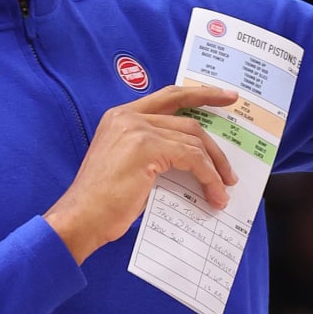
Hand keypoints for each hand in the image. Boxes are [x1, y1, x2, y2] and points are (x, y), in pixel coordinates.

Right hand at [43, 84, 239, 262]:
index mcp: (121, 117)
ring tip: (223, 190)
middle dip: (215, 146)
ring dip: (214, 168)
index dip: (201, 95)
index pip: (169, 97)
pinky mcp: (146, 147)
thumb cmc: (102, 203)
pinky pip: (191, 158)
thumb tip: (193, 164)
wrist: (81, 218)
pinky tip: (213, 193)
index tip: (226, 97)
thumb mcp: (131, 168)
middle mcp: (128, 117)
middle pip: (188, 121)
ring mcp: (136, 129)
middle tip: (232, 168)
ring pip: (193, 140)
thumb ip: (156, 154)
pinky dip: (208, 176)